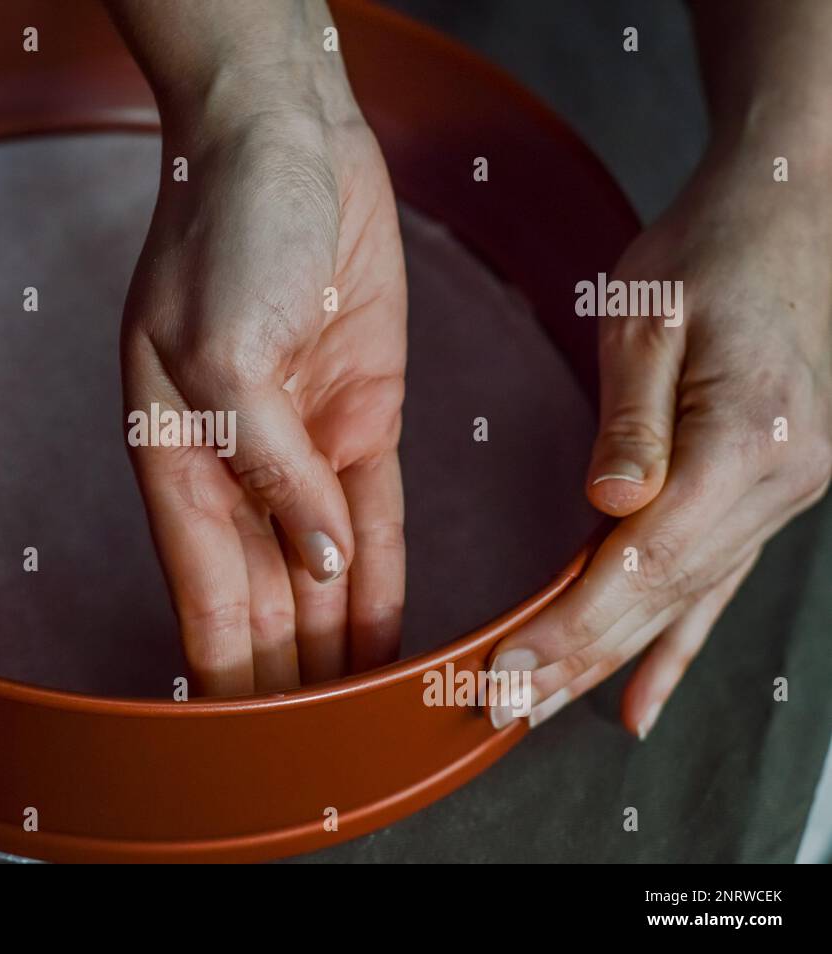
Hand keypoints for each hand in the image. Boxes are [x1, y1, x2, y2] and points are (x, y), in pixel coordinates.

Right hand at [122, 86, 406, 695]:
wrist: (289, 144)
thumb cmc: (225, 229)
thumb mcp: (220, 350)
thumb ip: (265, 466)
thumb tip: (314, 559)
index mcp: (179, 459)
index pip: (205, 594)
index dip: (227, 669)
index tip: (247, 741)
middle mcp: (240, 469)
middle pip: (265, 600)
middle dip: (288, 677)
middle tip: (313, 754)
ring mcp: (303, 447)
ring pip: (323, 572)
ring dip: (337, 643)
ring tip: (360, 717)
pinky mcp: (363, 418)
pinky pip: (378, 519)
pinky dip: (380, 581)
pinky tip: (385, 636)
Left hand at [490, 142, 831, 735]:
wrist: (787, 216)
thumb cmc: (710, 253)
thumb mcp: (653, 319)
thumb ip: (634, 419)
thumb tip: (613, 504)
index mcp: (743, 444)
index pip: (643, 564)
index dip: (571, 629)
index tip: (504, 674)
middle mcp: (774, 486)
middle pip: (659, 600)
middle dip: (573, 662)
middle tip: (497, 713)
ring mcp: (778, 498)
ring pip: (681, 605)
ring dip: (607, 665)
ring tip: (541, 714)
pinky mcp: (763, 495)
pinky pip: (711, 588)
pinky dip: (671, 648)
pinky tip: (641, 701)